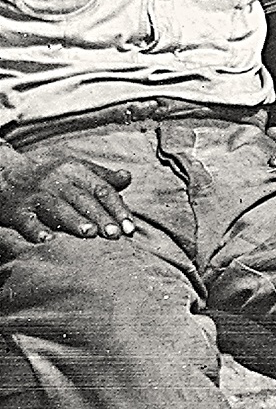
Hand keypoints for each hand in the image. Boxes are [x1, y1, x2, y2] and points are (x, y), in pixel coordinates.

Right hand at [0, 147, 134, 242]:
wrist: (3, 174)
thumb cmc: (48, 176)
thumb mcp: (75, 169)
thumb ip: (102, 177)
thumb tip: (127, 177)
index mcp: (75, 171)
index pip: (101, 189)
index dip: (117, 208)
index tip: (130, 227)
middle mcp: (56, 181)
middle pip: (82, 199)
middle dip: (100, 217)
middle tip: (115, 234)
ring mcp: (35, 196)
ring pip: (57, 208)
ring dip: (73, 220)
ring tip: (89, 233)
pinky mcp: (16, 210)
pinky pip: (26, 220)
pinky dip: (35, 230)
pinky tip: (47, 240)